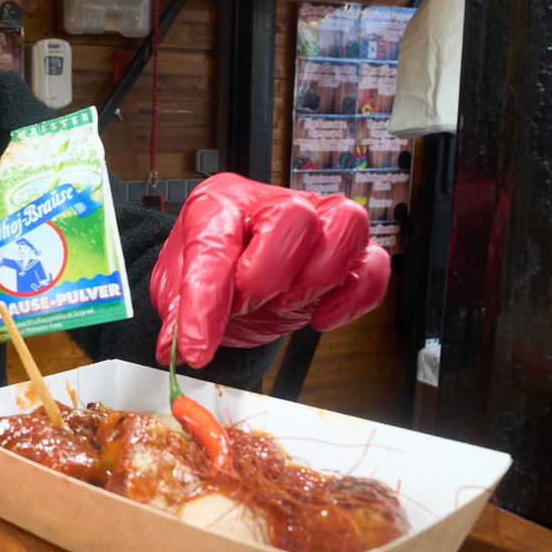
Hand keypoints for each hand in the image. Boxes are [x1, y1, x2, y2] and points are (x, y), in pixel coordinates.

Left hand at [149, 173, 390, 366]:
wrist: (235, 280)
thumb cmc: (212, 273)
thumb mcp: (177, 292)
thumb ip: (180, 316)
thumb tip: (179, 348)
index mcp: (220, 204)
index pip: (216, 244)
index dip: (205, 303)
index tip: (197, 347)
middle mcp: (273, 203)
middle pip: (295, 217)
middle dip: (269, 276)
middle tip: (249, 304)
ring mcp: (318, 222)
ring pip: (347, 223)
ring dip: (315, 278)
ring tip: (284, 304)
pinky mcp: (349, 254)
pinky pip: (375, 266)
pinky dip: (353, 299)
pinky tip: (320, 318)